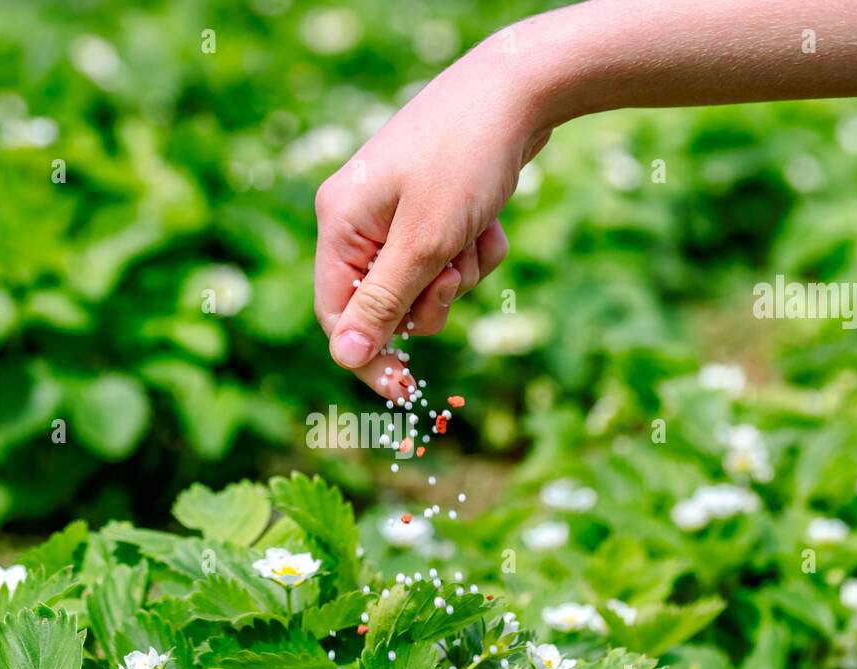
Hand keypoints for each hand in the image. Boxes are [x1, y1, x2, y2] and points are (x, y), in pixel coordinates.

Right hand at [313, 44, 550, 399]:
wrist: (519, 89)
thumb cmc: (464, 160)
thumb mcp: (424, 243)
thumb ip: (383, 304)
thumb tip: (343, 358)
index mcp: (340, 223)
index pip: (337, 314)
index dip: (370, 356)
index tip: (406, 391)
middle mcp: (359, 219)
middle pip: (386, 305)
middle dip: (430, 299)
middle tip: (453, 269)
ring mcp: (396, 212)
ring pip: (425, 285)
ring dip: (460, 273)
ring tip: (475, 232)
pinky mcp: (433, 208)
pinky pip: (450, 259)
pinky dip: (475, 250)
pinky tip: (489, 218)